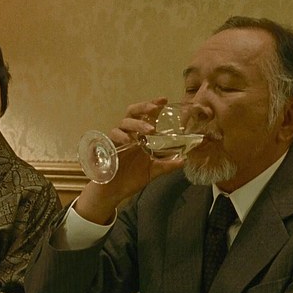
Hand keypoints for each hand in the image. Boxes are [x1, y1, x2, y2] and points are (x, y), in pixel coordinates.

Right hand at [76, 98, 184, 223]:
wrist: (114, 192)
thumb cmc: (131, 178)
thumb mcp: (153, 171)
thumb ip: (167, 165)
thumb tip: (185, 160)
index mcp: (139, 136)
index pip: (146, 116)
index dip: (153, 105)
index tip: (164, 100)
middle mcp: (129, 134)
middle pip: (132, 112)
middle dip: (143, 107)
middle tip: (155, 108)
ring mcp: (118, 139)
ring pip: (124, 122)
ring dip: (137, 124)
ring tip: (150, 130)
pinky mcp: (108, 146)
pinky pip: (113, 135)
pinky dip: (122, 136)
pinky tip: (131, 140)